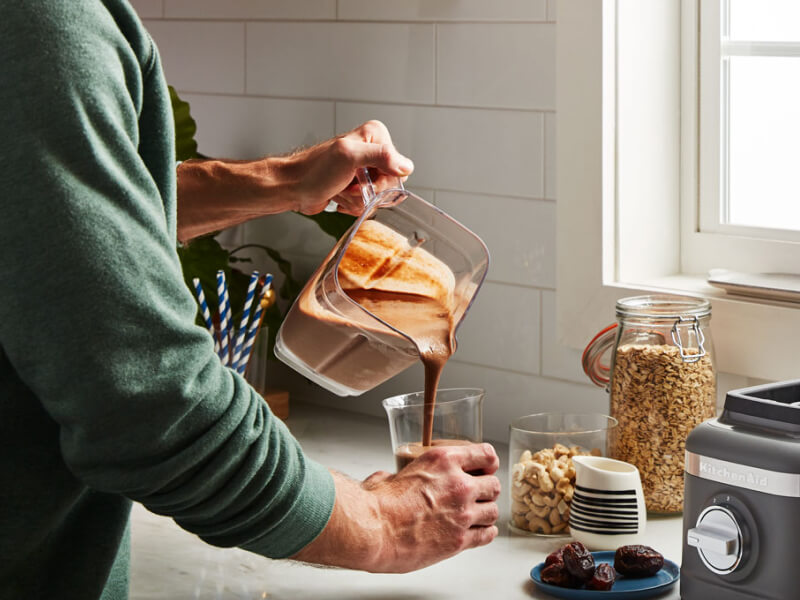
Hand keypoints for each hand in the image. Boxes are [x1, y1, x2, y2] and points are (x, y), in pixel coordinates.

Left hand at [284, 120, 413, 215]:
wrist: (293, 187)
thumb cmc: (314, 171)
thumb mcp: (349, 157)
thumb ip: (381, 156)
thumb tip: (406, 166)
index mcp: (375, 136)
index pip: (400, 168)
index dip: (382, 181)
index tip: (362, 179)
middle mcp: (372, 150)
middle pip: (391, 185)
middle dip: (368, 192)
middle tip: (349, 185)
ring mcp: (365, 169)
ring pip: (379, 197)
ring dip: (358, 200)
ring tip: (341, 190)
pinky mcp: (357, 185)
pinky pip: (368, 203)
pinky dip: (353, 205)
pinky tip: (339, 197)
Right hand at [292, 443, 500, 572]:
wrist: (372, 530)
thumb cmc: (376, 504)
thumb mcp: (390, 475)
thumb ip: (398, 475)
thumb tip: (390, 480)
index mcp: (444, 461)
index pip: (486, 454)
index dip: (488, 462)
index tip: (485, 468)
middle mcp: (459, 485)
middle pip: (494, 484)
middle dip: (487, 490)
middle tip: (478, 494)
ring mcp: (462, 513)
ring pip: (493, 510)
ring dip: (486, 512)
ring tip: (475, 515)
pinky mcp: (460, 540)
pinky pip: (487, 535)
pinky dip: (484, 533)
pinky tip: (476, 532)